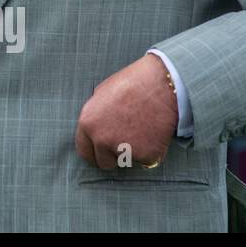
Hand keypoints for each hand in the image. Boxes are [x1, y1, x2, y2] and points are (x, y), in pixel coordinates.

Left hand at [75, 54, 178, 169]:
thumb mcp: (102, 95)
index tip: (103, 154)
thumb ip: (96, 117)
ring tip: (143, 128)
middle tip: (127, 143)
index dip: (95, 153)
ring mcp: (122, 149)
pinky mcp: (145, 155)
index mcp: (87, 123)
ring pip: (127, 161)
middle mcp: (101, 139)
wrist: (160, 84)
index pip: (85, 152)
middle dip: (114, 156)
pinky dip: (152, 151)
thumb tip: (95, 129)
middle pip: (104, 162)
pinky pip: (147, 160)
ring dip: (133, 152)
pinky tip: (155, 132)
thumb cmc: (133, 84)